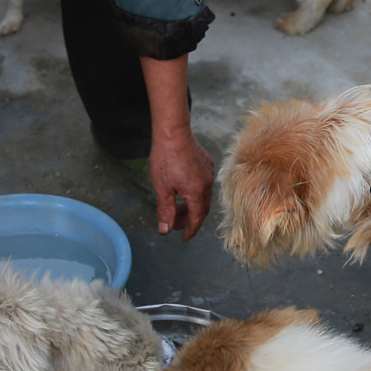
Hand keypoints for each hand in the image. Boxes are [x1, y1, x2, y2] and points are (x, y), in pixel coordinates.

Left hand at [141, 56, 214, 239]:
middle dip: (189, 219)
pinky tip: (181, 189)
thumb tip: (165, 230)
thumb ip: (165, 211)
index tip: (183, 238)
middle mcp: (207, 184)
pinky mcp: (206, 162)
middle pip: (202, 208)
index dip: (190, 230)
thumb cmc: (166, 158)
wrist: (173, 132)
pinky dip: (194, 192)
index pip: (197, 218)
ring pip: (203, 196)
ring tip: (175, 207)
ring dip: (190, 205)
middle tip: (174, 224)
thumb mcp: (162, 188)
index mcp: (197, 192)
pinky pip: (204, 183)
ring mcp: (209, 172)